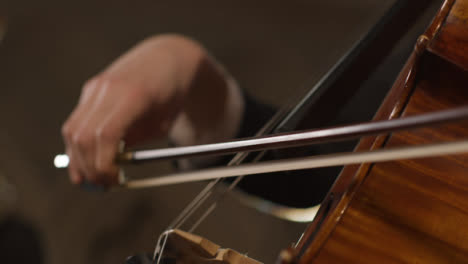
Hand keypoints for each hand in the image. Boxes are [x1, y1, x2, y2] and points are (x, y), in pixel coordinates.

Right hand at [62, 34, 243, 186]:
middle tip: (100, 186)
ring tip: (92, 179)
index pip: (105, 135)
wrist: (167, 60)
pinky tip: (88, 160)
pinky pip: (76, 122)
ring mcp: (96, 88)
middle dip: (88, 167)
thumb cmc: (171, 95)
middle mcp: (108, 89)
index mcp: (133, 96)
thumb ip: (134, 145)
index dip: (104, 164)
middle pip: (82, 136)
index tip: (113, 182)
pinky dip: (78, 145)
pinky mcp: (90, 90)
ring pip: (72, 130)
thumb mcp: (162, 125)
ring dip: (78, 159)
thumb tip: (108, 170)